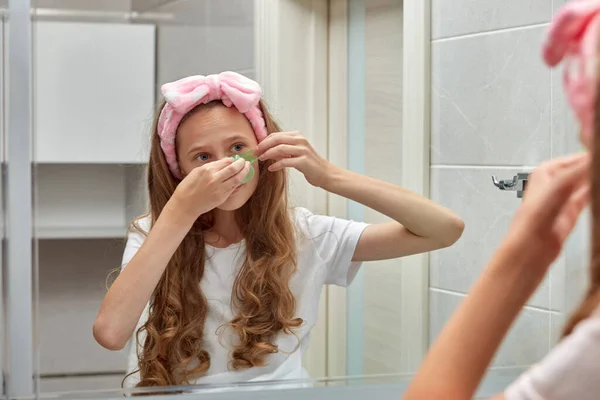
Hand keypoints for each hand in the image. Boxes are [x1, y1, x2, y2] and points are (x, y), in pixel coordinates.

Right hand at [167, 157, 250, 220]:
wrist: (185, 204)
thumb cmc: (188, 187)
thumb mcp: (196, 171)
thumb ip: (211, 166)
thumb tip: (224, 162)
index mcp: (207, 170)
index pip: (225, 162)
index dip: (233, 160)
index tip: (236, 159)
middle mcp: (214, 178)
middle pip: (234, 169)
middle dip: (242, 164)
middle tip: (246, 161)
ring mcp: (219, 189)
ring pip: (237, 179)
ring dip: (244, 172)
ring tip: (247, 168)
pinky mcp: (222, 197)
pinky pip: (233, 188)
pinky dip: (239, 182)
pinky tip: (241, 178)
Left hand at [255, 131, 331, 186]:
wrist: (325, 173)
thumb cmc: (309, 164)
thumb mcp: (295, 154)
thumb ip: (282, 151)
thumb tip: (266, 151)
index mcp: (297, 136)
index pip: (276, 135)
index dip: (264, 141)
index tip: (256, 148)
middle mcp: (300, 141)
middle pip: (277, 139)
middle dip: (263, 145)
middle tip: (255, 152)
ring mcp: (303, 150)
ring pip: (280, 148)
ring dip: (268, 153)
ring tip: (261, 159)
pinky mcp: (304, 161)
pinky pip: (286, 161)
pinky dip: (277, 164)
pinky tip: (271, 168)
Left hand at [502, 152, 589, 272]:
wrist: (527, 253)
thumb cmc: (531, 223)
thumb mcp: (556, 190)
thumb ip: (576, 173)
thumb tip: (591, 158)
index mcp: (545, 172)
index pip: (576, 158)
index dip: (593, 156)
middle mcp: (553, 184)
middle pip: (582, 170)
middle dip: (595, 169)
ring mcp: (562, 200)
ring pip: (586, 184)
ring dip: (596, 181)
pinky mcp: (570, 215)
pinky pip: (587, 199)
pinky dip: (595, 195)